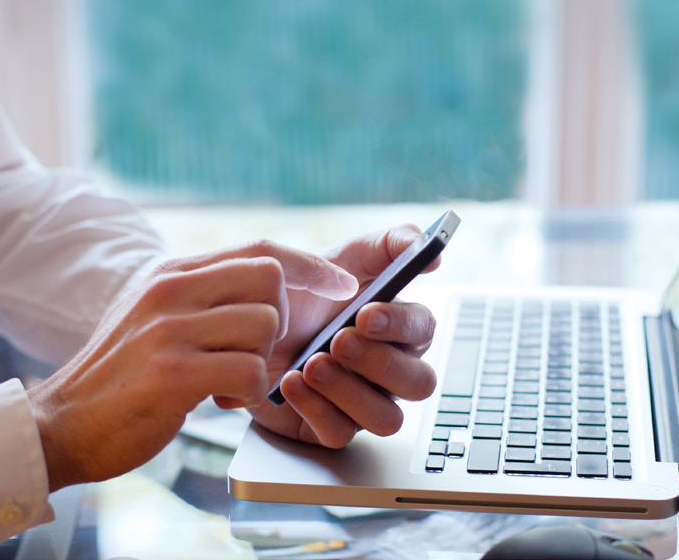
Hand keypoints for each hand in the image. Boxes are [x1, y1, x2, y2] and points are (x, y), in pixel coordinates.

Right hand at [27, 241, 357, 491]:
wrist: (59, 426)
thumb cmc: (119, 380)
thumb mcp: (153, 320)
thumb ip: (201, 299)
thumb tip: (267, 290)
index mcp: (170, 274)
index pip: (260, 249)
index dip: (311, 265)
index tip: (343, 284)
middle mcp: (169, 290)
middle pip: (271, 279)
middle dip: (281, 323)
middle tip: (252, 355)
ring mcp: (169, 328)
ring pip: (265, 326)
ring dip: (261, 364)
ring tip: (227, 384)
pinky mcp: (172, 372)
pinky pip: (250, 372)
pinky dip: (249, 394)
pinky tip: (220, 402)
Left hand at [248, 225, 439, 447]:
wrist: (243, 322)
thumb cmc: (300, 292)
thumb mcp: (342, 255)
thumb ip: (391, 244)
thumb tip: (435, 255)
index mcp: (397, 328)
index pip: (424, 331)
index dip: (401, 325)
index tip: (366, 313)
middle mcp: (387, 371)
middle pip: (418, 384)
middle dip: (380, 363)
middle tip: (338, 341)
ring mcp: (360, 403)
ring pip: (386, 418)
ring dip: (351, 391)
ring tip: (312, 364)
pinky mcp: (328, 427)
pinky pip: (340, 434)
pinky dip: (316, 408)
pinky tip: (291, 382)